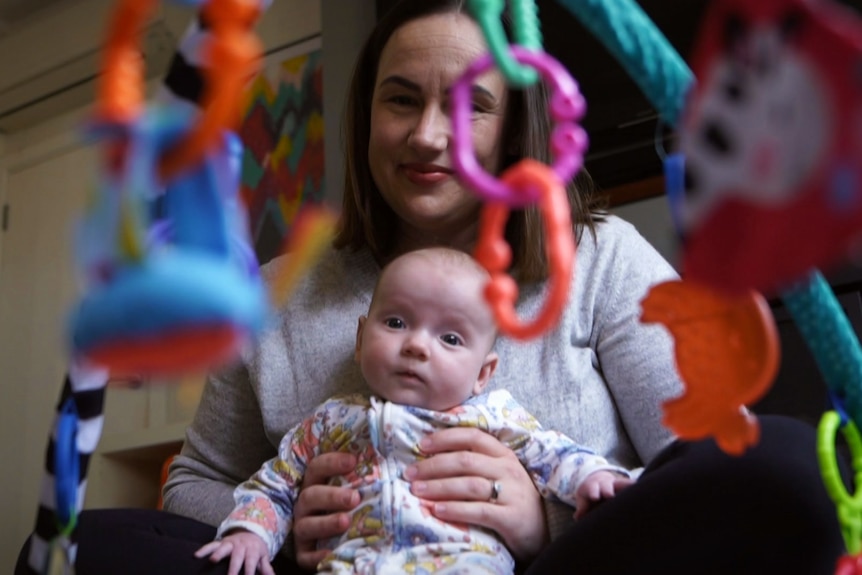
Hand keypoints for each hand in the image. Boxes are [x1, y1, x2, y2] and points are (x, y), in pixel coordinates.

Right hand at [195, 530, 273, 574]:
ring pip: (224, 548)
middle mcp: (241, 546)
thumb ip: (266, 568)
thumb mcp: (263, 557)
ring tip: (212, 560)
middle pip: (237, 557)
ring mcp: (230, 543)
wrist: (250, 532)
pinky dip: (204, 549)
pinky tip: (197, 555)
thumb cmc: (256, 549)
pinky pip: (211, 544)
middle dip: (233, 568)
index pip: (251, 562)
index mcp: (252, 550)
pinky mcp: (220, 542)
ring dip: (218, 553)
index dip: (249, 571)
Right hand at [292, 452, 359, 569]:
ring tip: (346, 521)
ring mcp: (303, 529)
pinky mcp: (303, 553)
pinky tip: (330, 553)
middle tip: (355, 498)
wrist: (333, 540)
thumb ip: (365, 479)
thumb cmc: (349, 507)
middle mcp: (306, 506)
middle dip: (332, 495)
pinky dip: (317, 556)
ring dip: (326, 523)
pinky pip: (306, 555)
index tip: (353, 461)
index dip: (331, 462)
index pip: (316, 468)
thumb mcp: (353, 490)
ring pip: (305, 525)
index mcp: (316, 485)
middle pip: (310, 496)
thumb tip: (396, 466)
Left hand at [405, 427, 548, 560]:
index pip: (473, 436)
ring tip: (417, 491)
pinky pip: (479, 511)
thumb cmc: (511, 497)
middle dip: (434, 465)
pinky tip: (437, 510)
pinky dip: (456, 509)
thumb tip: (433, 451)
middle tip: (410, 473)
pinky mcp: (511, 517)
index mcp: (503, 454)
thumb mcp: (498, 472)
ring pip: (470, 485)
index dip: (445, 438)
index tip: (422, 445)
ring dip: (439, 487)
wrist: (541, 530)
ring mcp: (512, 493)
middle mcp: (508, 469)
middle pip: (466, 461)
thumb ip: (474, 460)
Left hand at [573, 470, 633, 519]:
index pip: (592, 489)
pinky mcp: (625, 485)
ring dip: (627, 486)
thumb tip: (577, 517)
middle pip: (606, 486)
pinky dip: (637, 487)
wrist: (597, 479)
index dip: (594, 493)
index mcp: (593, 487)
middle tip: (610, 496)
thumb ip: (582, 508)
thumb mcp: (584, 499)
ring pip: (622, 483)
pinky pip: (632, 485)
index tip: (595, 497)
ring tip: (635, 489)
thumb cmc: (589, 494)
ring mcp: (616, 484)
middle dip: (608, 490)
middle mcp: (605, 484)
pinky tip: (645, 490)